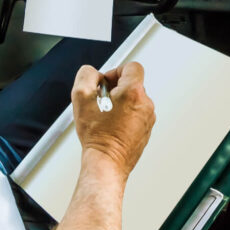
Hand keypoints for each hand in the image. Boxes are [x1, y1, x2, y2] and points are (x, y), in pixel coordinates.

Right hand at [71, 62, 154, 180]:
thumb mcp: (81, 98)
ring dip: (120, 104)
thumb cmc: (97, 136)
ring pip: (134, 101)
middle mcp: (145, 103)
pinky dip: (125, 118)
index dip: (115, 71)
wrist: (106, 163)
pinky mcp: (146, 130)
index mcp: (133, 92)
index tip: (105, 83)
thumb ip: (86, 76)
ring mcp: (148, 118)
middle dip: (116, 89)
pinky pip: (136, 116)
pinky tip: (111, 127)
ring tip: (105, 117)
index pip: (131, 67)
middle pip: (132, 84)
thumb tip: (92, 73)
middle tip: (101, 102)